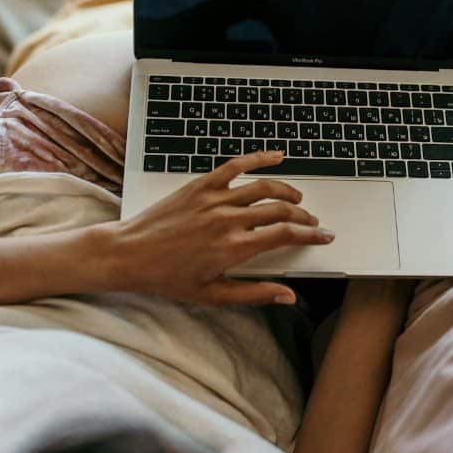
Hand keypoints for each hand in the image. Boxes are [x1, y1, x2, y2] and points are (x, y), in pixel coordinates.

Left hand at [104, 151, 331, 305]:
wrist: (128, 254)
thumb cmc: (165, 277)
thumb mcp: (212, 294)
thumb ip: (254, 293)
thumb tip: (287, 296)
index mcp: (233, 248)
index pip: (285, 236)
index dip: (311, 235)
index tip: (324, 236)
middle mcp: (228, 220)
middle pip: (280, 211)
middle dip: (303, 217)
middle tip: (312, 223)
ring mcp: (215, 199)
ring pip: (264, 188)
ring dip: (287, 192)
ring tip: (297, 200)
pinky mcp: (201, 185)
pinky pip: (236, 166)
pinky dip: (258, 159)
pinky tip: (274, 156)